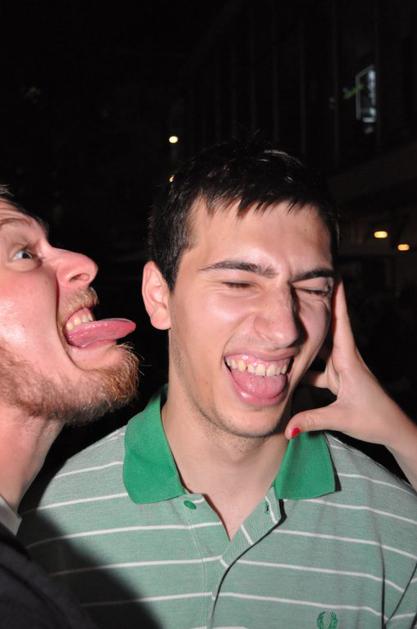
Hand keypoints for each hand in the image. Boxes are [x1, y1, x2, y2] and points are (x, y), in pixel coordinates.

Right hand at [285, 282, 416, 456]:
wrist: (392, 429)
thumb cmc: (374, 419)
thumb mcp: (341, 418)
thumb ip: (311, 420)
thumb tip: (287, 426)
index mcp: (348, 360)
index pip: (341, 322)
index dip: (336, 298)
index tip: (332, 274)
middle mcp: (345, 359)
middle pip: (330, 327)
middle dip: (318, 306)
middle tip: (303, 286)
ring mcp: (342, 368)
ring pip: (322, 346)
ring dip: (309, 334)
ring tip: (291, 318)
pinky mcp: (339, 379)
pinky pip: (318, 366)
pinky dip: (306, 363)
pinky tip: (290, 363)